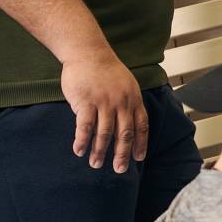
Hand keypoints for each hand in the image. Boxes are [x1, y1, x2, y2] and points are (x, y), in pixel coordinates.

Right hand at [60, 51, 147, 171]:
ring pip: (105, 133)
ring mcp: (104, 102)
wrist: (88, 52)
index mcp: (134, 99)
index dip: (141, 143)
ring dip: (100, 151)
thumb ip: (127, 103)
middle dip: (122, 154)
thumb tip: (125, 124)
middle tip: (119, 169)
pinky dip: (82, 141)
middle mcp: (122, 102)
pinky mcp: (86, 102)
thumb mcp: (126, 84)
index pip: (141, 125)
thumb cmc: (105, 69)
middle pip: (125, 134)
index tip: (139, 157)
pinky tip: (79, 151)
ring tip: (95, 164)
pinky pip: (85, 126)